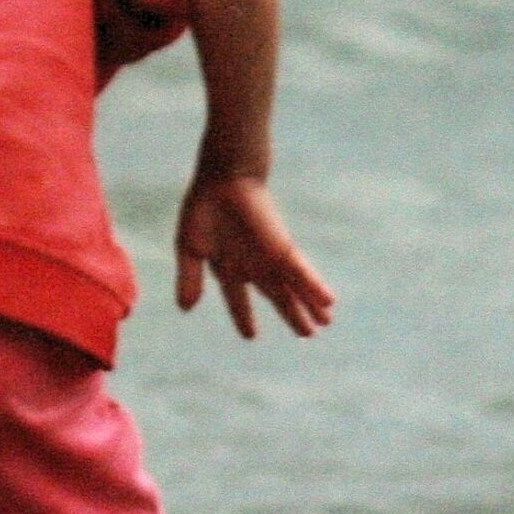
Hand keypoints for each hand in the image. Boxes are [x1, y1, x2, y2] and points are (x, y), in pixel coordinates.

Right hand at [173, 171, 334, 337]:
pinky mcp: (282, 249)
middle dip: (291, 314)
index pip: (238, 297)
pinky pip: (301, 273)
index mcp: (228, 265)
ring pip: (293, 288)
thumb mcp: (190, 248)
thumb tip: (185, 309)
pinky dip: (313, 288)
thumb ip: (189, 279)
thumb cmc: (204, 206)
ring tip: (324, 323)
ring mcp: (269, 258)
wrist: (223, 178)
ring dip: (308, 306)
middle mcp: (252, 264)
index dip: (243, 316)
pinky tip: (328, 302)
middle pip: (276, 295)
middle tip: (306, 333)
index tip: (251, 335)